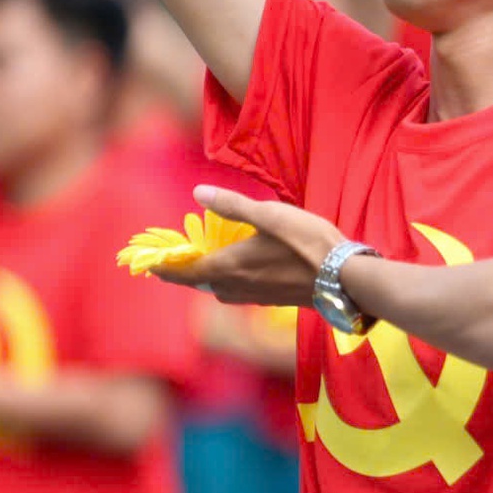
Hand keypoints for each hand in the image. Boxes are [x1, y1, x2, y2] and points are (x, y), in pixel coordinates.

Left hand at [150, 185, 346, 308]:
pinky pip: (239, 293)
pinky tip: (243, 272)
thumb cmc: (307, 243)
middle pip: (199, 283)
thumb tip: (198, 192)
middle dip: (185, 273)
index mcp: (228, 266)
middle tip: (177, 260)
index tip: (148, 265)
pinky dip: (230, 282)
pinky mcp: (272, 300)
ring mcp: (254, 296)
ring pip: (219, 290)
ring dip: (208, 279)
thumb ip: (232, 206)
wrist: (344, 278)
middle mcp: (235, 286)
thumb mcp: (270, 215)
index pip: (184, 271)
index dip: (164, 268)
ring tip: (208, 264)